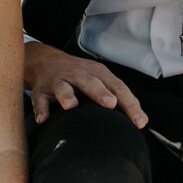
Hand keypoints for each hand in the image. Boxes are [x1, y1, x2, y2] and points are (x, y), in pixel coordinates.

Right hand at [25, 42, 146, 127]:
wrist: (45, 60)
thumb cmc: (79, 75)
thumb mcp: (100, 80)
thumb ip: (119, 98)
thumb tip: (142, 121)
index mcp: (98, 73)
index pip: (118, 88)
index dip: (130, 104)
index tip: (139, 122)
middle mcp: (79, 75)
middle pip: (91, 83)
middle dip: (100, 93)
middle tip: (110, 103)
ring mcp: (59, 82)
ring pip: (63, 88)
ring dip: (67, 96)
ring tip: (71, 106)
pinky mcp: (41, 90)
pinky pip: (40, 100)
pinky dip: (41, 109)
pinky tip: (43, 119)